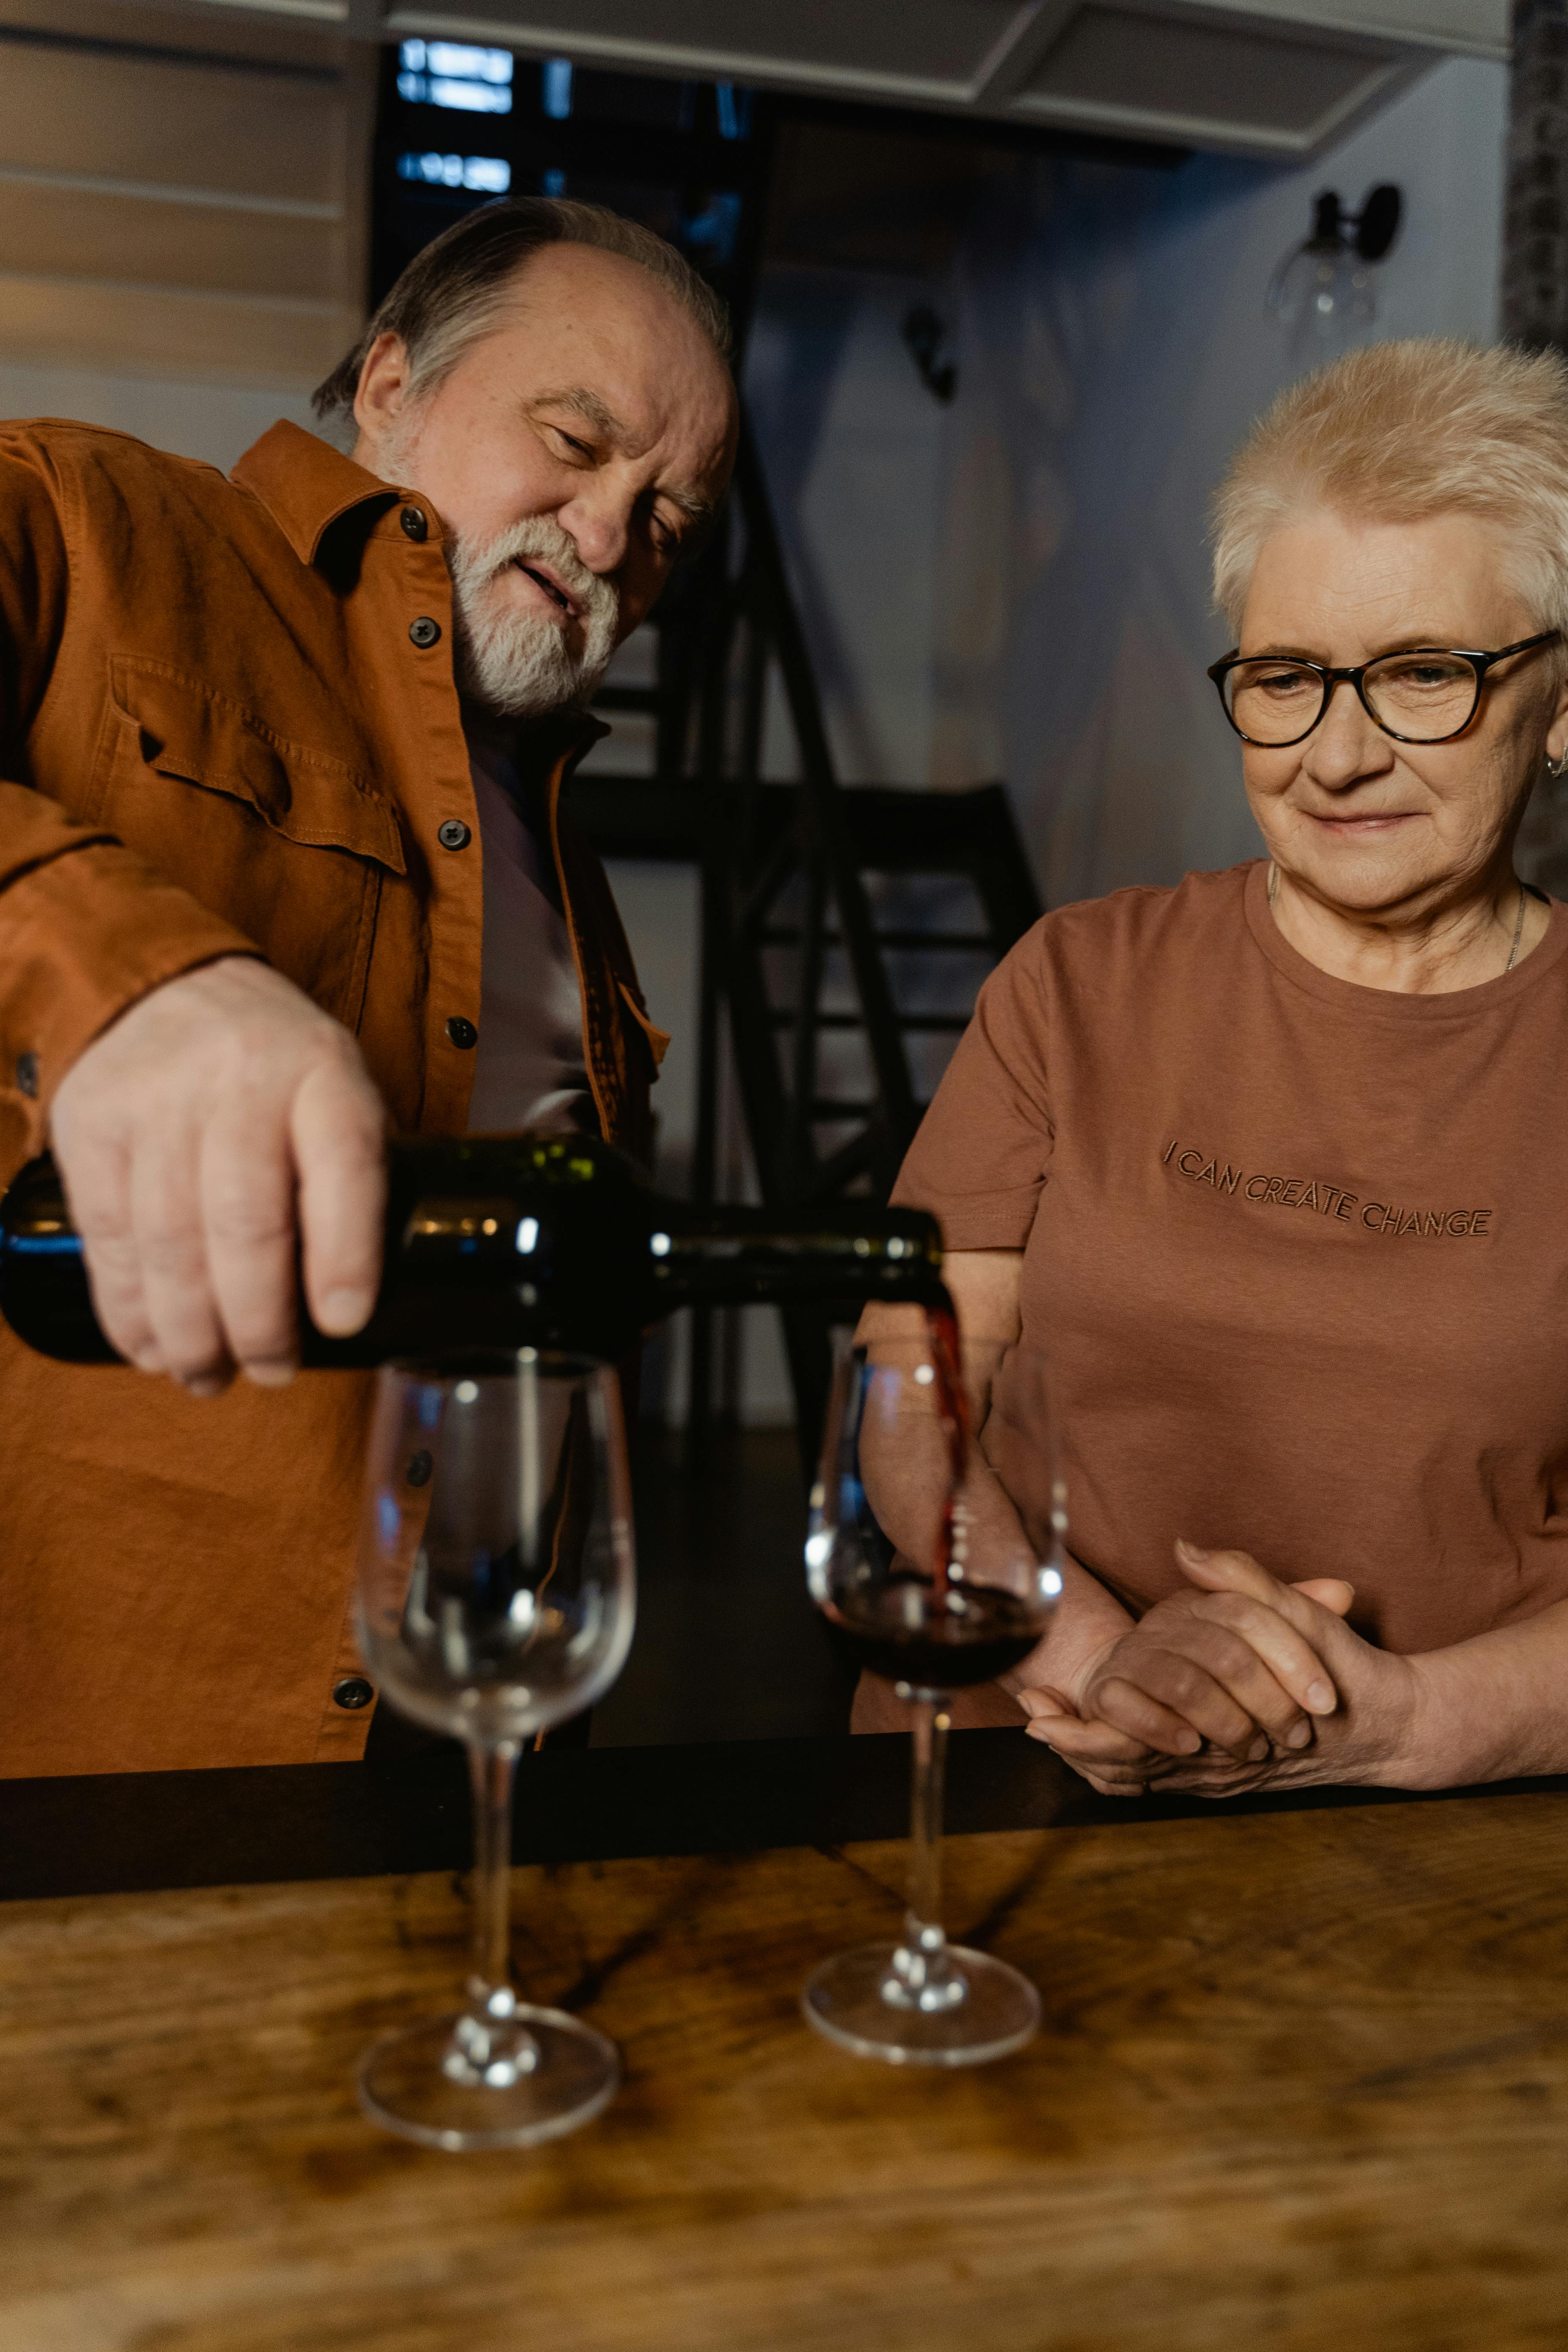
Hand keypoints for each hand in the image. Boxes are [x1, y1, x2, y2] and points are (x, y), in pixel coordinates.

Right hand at [49, 956, 386, 1393]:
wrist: (163, 984)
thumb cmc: (272, 1065)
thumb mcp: (336, 1087)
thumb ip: (351, 1174)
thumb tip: (351, 1303)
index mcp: (322, 1072)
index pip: (344, 1163)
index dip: (344, 1254)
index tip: (341, 1323)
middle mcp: (239, 1081)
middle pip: (246, 1220)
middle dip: (258, 1320)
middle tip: (271, 1370)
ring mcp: (157, 1102)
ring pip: (170, 1241)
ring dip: (190, 1331)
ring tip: (208, 1375)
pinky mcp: (92, 1126)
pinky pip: (110, 1237)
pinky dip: (129, 1308)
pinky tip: (151, 1347)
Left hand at [1020, 1541, 1412, 1797]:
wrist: (1385, 1727)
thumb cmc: (1338, 1668)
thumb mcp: (1293, 1616)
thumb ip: (1241, 1580)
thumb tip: (1185, 1549)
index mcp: (1225, 1732)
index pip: (1135, 1745)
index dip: (1082, 1735)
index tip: (1039, 1714)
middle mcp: (1215, 1766)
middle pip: (1126, 1770)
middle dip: (1074, 1746)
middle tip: (1030, 1719)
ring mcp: (1219, 1776)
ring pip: (1140, 1778)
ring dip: (1090, 1755)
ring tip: (1042, 1725)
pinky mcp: (1225, 1776)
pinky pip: (1163, 1778)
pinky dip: (1123, 1764)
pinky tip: (1089, 1742)